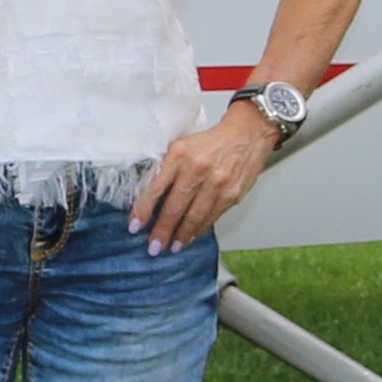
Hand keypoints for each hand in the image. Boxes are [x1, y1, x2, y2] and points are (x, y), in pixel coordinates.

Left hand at [129, 104, 274, 251]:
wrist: (247, 134)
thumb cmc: (210, 142)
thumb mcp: (182, 147)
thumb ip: (166, 169)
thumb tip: (149, 200)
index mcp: (179, 154)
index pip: (155, 187)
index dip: (143, 210)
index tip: (135, 226)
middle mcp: (197, 169)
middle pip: (175, 207)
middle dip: (162, 231)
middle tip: (154, 247)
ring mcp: (217, 183)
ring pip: (195, 217)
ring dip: (182, 235)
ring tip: (172, 247)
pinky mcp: (232, 194)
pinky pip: (212, 217)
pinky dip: (200, 229)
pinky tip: (191, 236)